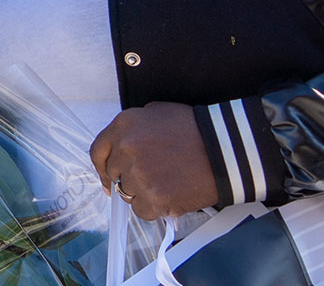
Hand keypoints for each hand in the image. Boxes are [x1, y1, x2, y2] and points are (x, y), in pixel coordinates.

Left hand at [89, 102, 219, 220]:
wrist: (226, 149)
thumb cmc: (195, 130)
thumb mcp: (156, 113)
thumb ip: (132, 129)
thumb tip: (120, 149)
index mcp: (124, 125)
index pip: (97, 151)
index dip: (101, 167)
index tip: (108, 178)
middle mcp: (126, 149)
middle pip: (114, 175)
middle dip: (129, 178)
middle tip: (150, 178)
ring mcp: (139, 175)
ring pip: (127, 195)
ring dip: (143, 193)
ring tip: (167, 182)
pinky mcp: (154, 198)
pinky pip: (142, 211)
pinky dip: (154, 208)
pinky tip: (171, 194)